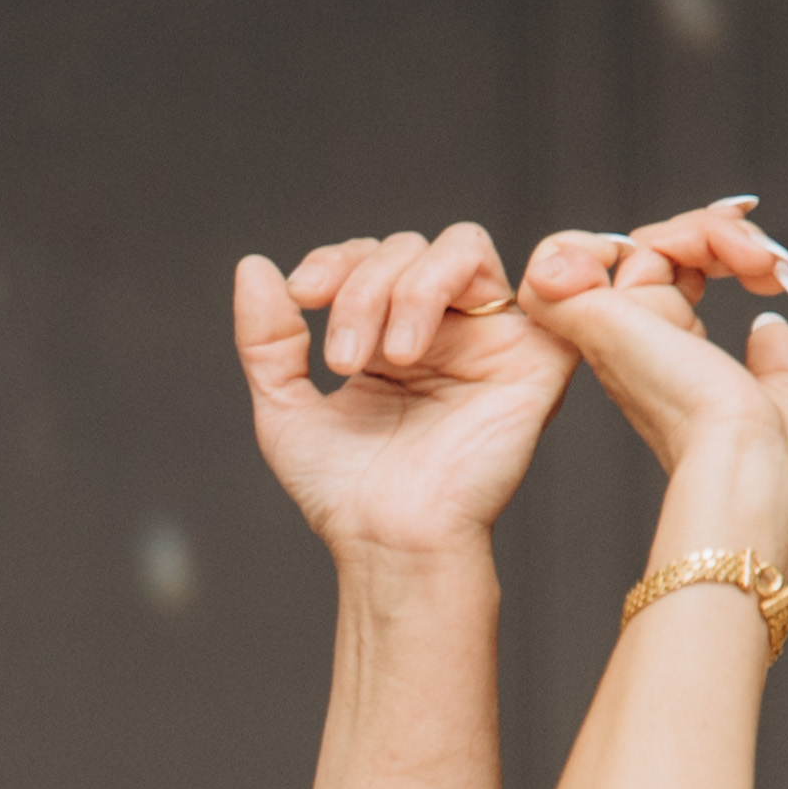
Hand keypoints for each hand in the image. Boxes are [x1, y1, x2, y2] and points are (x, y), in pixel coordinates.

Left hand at [232, 221, 577, 565]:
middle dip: (364, 289)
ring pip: (460, 249)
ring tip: (389, 358)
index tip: (301, 295)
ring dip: (408, 288)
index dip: (334, 261)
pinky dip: (478, 279)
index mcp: (390, 337)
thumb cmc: (345, 492)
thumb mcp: (284, 406)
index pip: (370, 258)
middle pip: (408, 248)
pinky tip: (424, 339)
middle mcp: (443, 330)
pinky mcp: (533, 357)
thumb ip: (266, 337)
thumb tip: (254, 265)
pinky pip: (531, 282)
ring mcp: (489, 339)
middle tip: (344, 360)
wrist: (389, 540)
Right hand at [521, 204, 787, 571]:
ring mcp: (612, 331)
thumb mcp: (787, 399)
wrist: (752, 463)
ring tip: (763, 264)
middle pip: (655, 250)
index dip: (717, 252)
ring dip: (714, 233)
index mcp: (668, 363)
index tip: (774, 270)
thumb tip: (769, 329)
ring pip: (643, 240)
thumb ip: (776, 364)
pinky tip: (735, 254)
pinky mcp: (596, 317)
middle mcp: (634, 346)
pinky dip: (677, 235)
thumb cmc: (771, 460)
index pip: (674, 278)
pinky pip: (593, 246)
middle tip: (773, 264)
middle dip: (720, 234)